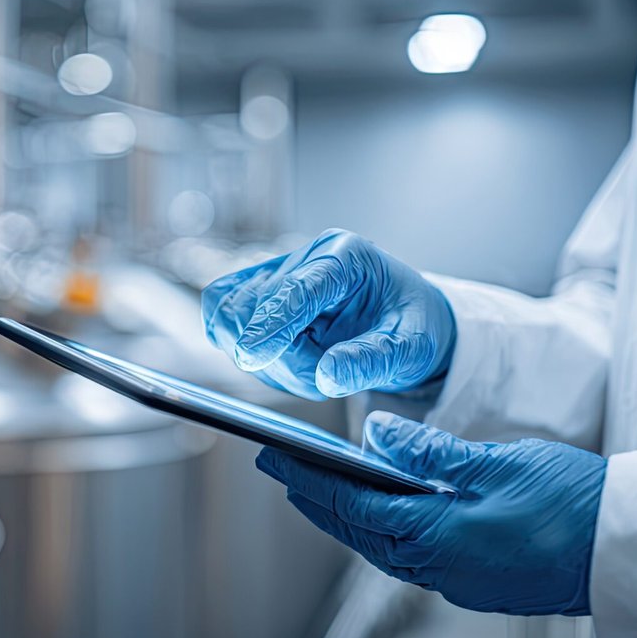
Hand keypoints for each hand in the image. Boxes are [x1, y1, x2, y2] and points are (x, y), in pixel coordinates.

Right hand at [200, 229, 454, 400]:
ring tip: (311, 373)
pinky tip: (284, 364)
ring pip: (233, 316)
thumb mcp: (412, 346)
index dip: (271, 322)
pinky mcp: (257, 296)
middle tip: (320, 380)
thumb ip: (374, 359)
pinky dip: (247, 353)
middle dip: (279, 357)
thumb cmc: (409, 326)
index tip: (251, 356)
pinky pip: (224, 323)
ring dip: (264, 360)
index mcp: (345, 256)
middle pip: (256, 306)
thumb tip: (328, 375)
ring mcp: (276, 276)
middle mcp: (305, 259)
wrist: (401, 323)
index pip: (296, 287)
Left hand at [257, 412, 605, 615]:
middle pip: (360, 533)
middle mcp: (440, 568)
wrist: (630, 552)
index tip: (277, 458)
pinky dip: (388, 534)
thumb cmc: (576, 502)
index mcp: (438, 535)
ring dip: (350, 520)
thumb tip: (378, 433)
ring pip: (385, 550)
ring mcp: (459, 582)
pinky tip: (386, 513)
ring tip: (323, 488)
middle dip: (318, 500)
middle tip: (284, 469)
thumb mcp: (499, 460)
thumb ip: (432, 452)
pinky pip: (415, 560)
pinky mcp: (478, 584)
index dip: (311, 481)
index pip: (354, 506)